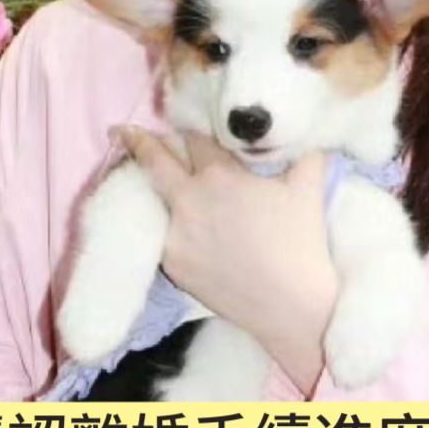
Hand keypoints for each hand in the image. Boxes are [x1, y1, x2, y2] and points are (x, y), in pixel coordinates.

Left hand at [116, 127, 338, 395]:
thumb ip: (301, 151)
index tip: (183, 122)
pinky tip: (168, 223)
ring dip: (151, 187)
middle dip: (137, 141)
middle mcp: (189, 199)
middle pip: (154, 161)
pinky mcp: (173, 265)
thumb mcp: (307, 185)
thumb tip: (303, 134)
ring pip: (154, 200)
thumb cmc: (302, 242)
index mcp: (219, 174)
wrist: (292, 305)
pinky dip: (164, 224)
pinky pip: (162, 235)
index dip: (191, 127)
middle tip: (120, 130)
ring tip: (139, 179)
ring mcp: (176, 234)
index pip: (195, 138)